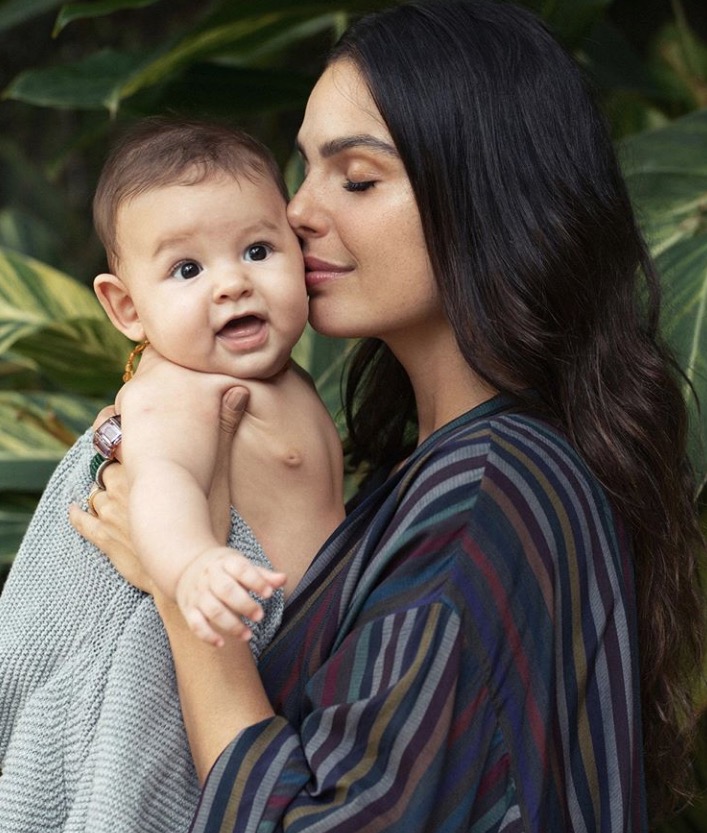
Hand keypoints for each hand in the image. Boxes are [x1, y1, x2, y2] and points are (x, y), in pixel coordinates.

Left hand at [70, 386, 251, 590]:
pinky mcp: (105, 538)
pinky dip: (79, 515)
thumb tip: (238, 390)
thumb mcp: (220, 475)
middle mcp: (120, 484)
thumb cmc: (207, 523)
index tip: (118, 418)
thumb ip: (224, 430)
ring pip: (95, 490)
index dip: (116, 424)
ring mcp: (109, 512)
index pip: (118, 434)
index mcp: (143, 465)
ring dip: (102, 488)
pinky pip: (83, 523)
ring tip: (112, 485)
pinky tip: (75, 509)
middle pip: (105, 462)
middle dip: (112, 458)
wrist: (190, 572)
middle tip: (121, 454)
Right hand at [175, 547, 285, 646]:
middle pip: (226, 590)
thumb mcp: (241, 564)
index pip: (241, 569)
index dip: (255, 581)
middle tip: (260, 617)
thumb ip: (262, 575)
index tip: (269, 593)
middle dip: (244, 605)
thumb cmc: (223, 568)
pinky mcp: (189, 609)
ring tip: (248, 635)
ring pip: (212, 610)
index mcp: (225, 563)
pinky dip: (207, 635)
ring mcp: (198, 594)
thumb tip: (283, 579)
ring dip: (231, 625)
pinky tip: (221, 643)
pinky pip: (195, 624)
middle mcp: (210, 577)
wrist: (188, 566)